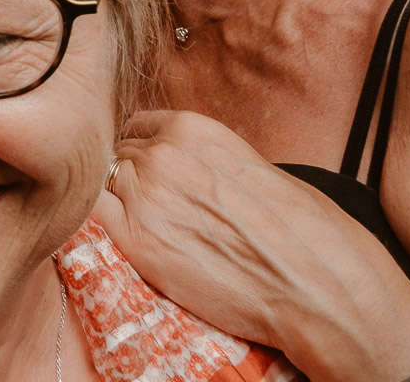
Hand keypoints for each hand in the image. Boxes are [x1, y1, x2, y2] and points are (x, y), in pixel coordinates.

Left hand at [93, 110, 409, 381]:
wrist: (316, 283)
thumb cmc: (302, 230)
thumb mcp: (253, 167)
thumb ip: (207, 158)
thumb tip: (188, 166)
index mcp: (191, 128)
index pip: (135, 125)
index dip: (137, 149)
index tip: (142, 169)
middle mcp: (161, 154)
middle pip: (116, 155)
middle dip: (125, 176)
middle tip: (143, 206)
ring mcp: (144, 196)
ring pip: (103, 185)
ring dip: (114, 202)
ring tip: (137, 227)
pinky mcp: (136, 241)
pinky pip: (94, 219)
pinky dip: (100, 227)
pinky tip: (122, 242)